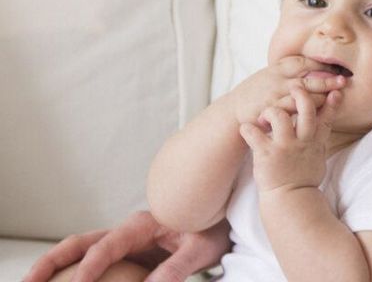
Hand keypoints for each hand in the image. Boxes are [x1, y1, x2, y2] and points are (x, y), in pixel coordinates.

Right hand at [22, 211, 230, 281]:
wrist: (220, 218)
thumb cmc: (211, 229)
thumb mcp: (200, 248)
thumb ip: (177, 267)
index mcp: (144, 224)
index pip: (109, 245)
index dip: (92, 265)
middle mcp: (127, 231)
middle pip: (80, 243)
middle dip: (52, 261)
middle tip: (29, 281)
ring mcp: (122, 243)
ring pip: (79, 251)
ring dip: (53, 266)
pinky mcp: (123, 254)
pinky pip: (92, 262)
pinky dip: (72, 273)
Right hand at [224, 56, 346, 128]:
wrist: (233, 112)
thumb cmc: (258, 93)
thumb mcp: (273, 75)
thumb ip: (293, 71)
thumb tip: (321, 67)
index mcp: (278, 68)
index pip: (304, 62)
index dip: (322, 64)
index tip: (338, 67)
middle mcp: (276, 80)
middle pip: (307, 78)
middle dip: (327, 80)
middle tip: (343, 81)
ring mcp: (272, 97)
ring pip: (301, 97)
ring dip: (319, 98)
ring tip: (334, 98)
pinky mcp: (269, 113)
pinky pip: (290, 113)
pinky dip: (304, 113)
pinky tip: (316, 114)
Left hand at [239, 85, 341, 193]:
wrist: (290, 200)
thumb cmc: (304, 177)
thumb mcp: (319, 155)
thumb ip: (321, 135)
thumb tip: (328, 118)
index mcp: (315, 141)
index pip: (327, 117)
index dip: (331, 102)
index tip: (334, 90)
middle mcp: (302, 141)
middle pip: (306, 109)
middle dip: (300, 94)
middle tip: (293, 88)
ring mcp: (284, 147)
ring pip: (279, 115)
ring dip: (270, 111)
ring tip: (265, 116)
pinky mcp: (266, 154)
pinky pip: (254, 134)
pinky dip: (248, 129)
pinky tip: (246, 129)